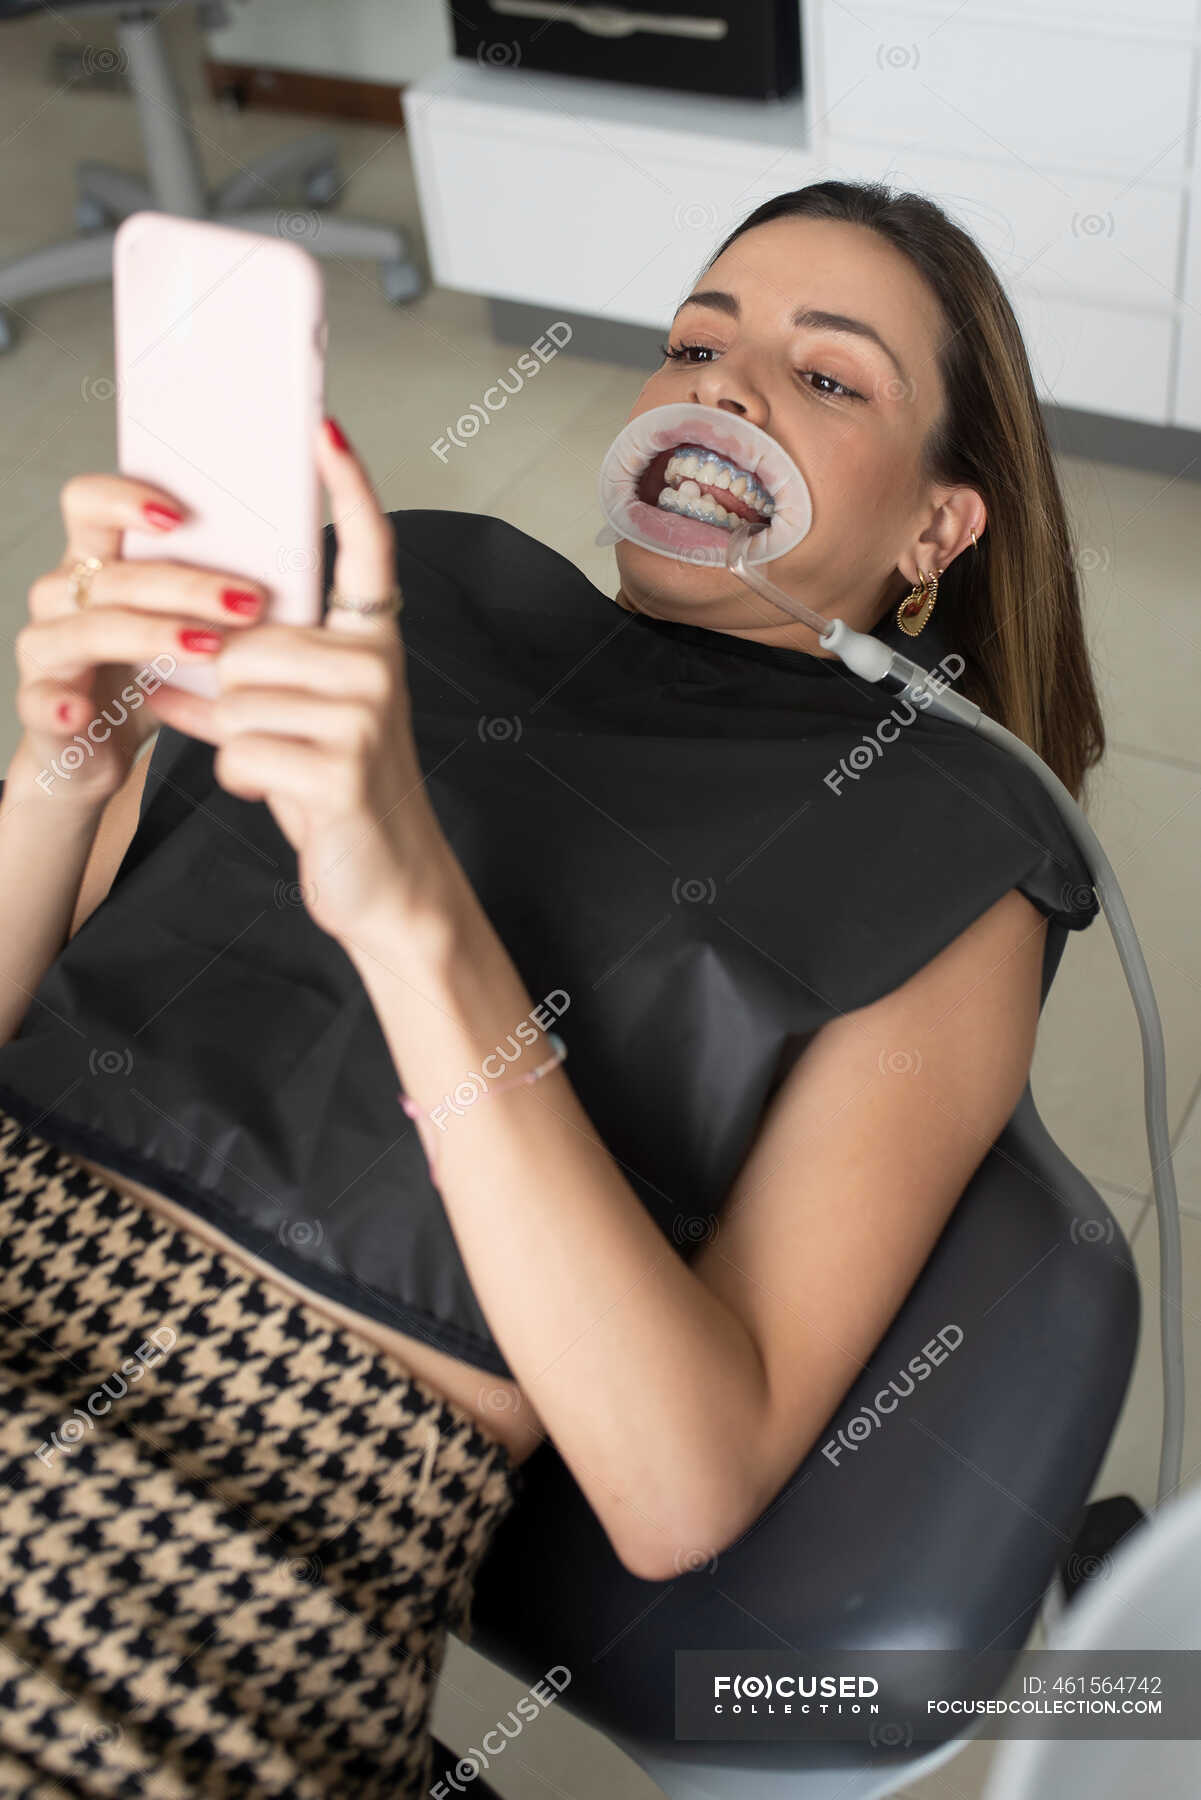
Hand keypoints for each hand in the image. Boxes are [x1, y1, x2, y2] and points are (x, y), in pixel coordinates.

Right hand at [10, 472, 269, 810]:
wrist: (100, 750)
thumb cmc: (150, 676)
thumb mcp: (186, 627)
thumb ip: (216, 592)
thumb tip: (291, 564)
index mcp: (94, 561)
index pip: (89, 504)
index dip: (124, 499)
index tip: (181, 516)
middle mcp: (61, 596)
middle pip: (114, 574)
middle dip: (186, 585)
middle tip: (248, 601)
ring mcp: (45, 650)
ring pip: (90, 630)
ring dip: (152, 635)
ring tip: (209, 647)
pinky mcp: (40, 708)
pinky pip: (41, 702)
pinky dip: (61, 705)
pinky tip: (85, 711)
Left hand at [146, 418, 447, 948]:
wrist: (385, 878)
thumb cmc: (333, 789)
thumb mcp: (296, 719)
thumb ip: (246, 676)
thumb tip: (168, 652)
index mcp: (371, 642)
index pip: (365, 550)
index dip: (347, 487)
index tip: (325, 428)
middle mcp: (378, 667)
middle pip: (246, 641)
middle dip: (229, 693)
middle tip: (269, 733)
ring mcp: (366, 717)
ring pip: (235, 697)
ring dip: (232, 741)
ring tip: (278, 767)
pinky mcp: (343, 770)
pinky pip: (240, 750)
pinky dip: (239, 779)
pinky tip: (276, 793)